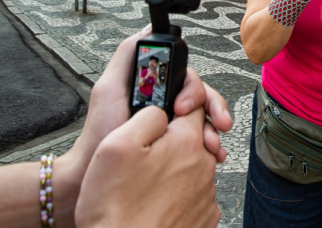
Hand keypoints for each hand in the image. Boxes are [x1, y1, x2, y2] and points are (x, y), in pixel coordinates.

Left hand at [63, 25, 231, 183]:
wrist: (95, 175)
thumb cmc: (98, 134)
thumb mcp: (108, 87)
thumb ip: (126, 56)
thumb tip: (148, 30)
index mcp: (155, 86)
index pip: (186, 76)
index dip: (193, 87)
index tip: (186, 105)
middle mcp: (166, 102)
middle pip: (201, 95)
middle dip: (211, 108)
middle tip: (207, 124)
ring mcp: (172, 124)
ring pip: (205, 118)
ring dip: (213, 128)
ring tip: (211, 144)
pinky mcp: (176, 145)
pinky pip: (201, 140)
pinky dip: (211, 146)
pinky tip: (210, 152)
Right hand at [75, 106, 219, 227]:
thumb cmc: (116, 211)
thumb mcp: (116, 145)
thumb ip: (147, 117)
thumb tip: (162, 110)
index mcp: (186, 144)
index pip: (194, 105)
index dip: (175, 105)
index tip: (164, 113)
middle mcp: (203, 168)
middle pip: (192, 140)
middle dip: (172, 143)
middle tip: (144, 158)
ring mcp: (205, 197)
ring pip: (191, 170)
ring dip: (173, 172)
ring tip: (143, 187)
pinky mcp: (202, 219)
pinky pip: (192, 197)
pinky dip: (176, 198)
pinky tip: (153, 205)